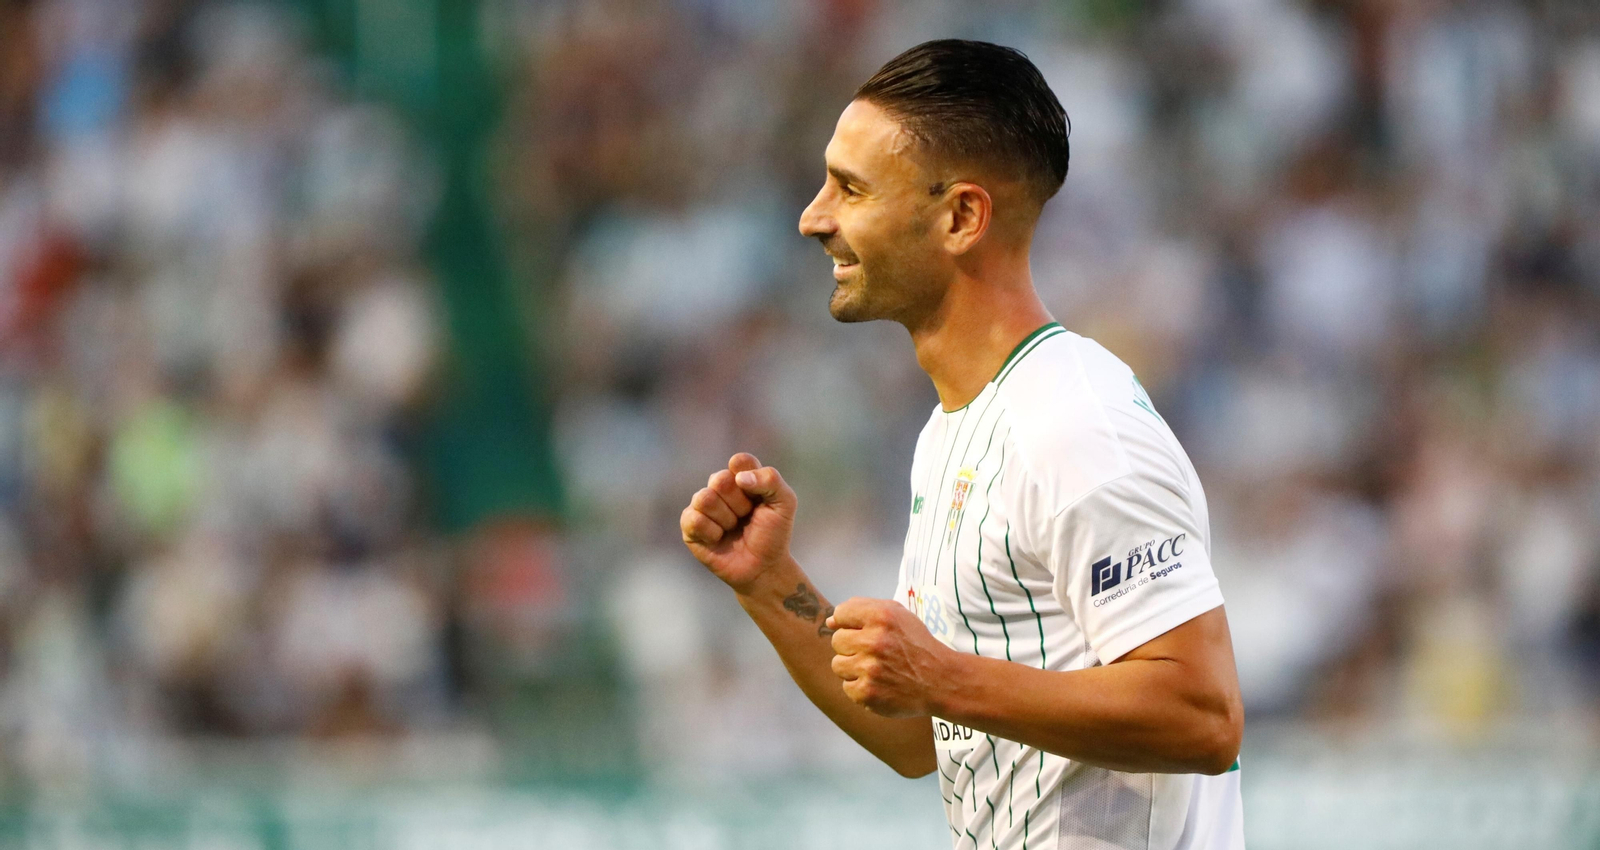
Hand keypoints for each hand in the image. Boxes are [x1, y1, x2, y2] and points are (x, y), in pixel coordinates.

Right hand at [680, 453, 796, 593]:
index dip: (750, 480)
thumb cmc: (774, 533)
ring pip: (704, 498)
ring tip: (734, 529)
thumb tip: (739, 478)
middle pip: (720, 479)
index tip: (760, 498)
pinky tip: (719, 539)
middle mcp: (720, 487)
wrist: (763, 567)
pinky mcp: (690, 526)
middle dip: (739, 504)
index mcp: (742, 476)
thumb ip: (770, 480)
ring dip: (726, 519)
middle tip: (747, 517)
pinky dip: (713, 532)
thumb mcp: (784, 503)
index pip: (740, 461)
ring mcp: (702, 506)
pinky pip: (694, 519)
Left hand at [827, 597, 953, 717]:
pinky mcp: (868, 693)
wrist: (940, 681)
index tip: (863, 631)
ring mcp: (870, 669)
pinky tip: (879, 684)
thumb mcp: (898, 615)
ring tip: (875, 669)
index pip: (841, 613)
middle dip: (852, 646)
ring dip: (853, 667)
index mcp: (882, 616)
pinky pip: (847, 687)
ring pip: (838, 664)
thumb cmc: (916, 645)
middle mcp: (874, 641)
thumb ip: (863, 609)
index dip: (850, 623)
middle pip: (837, 640)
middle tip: (874, 653)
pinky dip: (861, 688)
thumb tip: (830, 621)